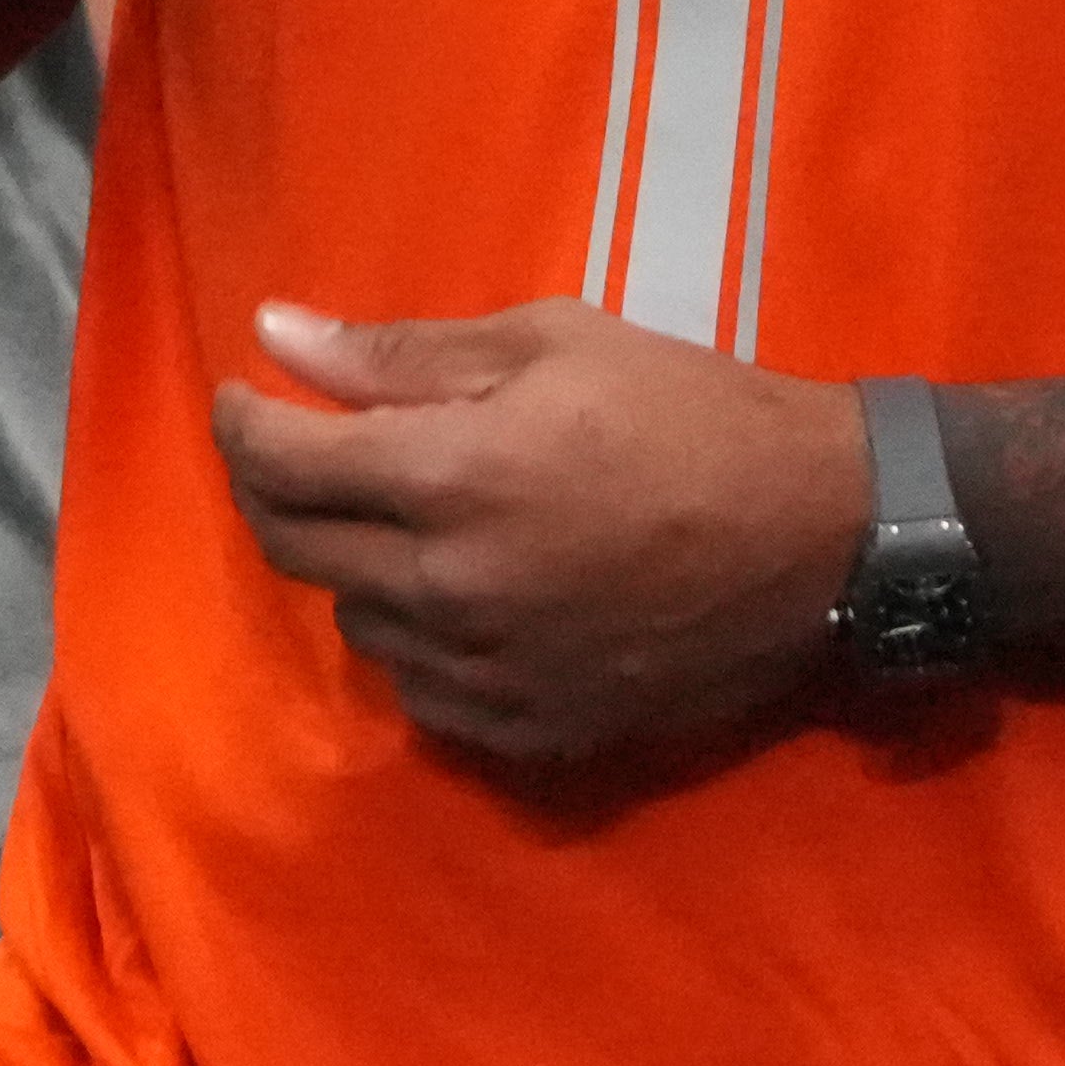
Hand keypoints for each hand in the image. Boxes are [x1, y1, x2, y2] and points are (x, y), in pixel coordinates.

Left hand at [210, 298, 876, 770]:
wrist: (822, 539)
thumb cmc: (689, 412)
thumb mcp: (552, 343)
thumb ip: (401, 354)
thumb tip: (277, 336)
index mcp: (450, 475)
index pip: (281, 462)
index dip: (243, 422)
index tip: (246, 396)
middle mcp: (448, 586)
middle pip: (295, 546)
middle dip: (276, 488)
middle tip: (305, 448)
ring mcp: (486, 671)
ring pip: (355, 619)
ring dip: (355, 561)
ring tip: (411, 515)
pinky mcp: (527, 729)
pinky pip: (420, 688)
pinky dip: (415, 635)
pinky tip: (461, 592)